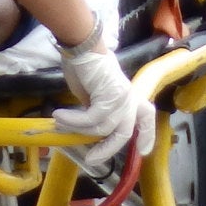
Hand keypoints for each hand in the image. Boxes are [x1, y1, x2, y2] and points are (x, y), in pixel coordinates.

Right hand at [53, 30, 156, 177]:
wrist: (83, 45)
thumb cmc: (86, 65)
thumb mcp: (93, 94)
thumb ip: (97, 110)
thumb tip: (88, 127)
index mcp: (130, 96)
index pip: (145, 117)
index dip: (146, 136)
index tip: (143, 152)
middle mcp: (130, 98)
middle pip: (124, 133)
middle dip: (107, 149)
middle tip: (91, 159)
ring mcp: (122, 98)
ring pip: (103, 128)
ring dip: (78, 129)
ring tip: (60, 122)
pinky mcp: (111, 96)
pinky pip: (91, 118)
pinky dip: (73, 120)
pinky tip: (59, 116)